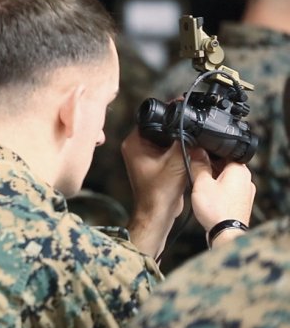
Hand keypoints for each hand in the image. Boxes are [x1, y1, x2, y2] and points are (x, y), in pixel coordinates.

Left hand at [122, 128, 187, 257]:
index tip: (182, 115)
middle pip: (159, 127)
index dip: (168, 114)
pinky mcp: (153, 163)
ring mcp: (144, 155)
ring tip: (184, 148)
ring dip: (176, 141)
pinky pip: (166, 149)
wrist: (159, 212)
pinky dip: (176, 151)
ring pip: (164, 139)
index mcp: (133, 142)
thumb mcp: (177, 160)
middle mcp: (136, 146)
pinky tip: (185, 156)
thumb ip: (185, 140)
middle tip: (187, 132)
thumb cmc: (160, 191)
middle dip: (174, 129)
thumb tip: (193, 125)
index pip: (150, 118)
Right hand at [190, 149, 254, 231]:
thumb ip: (199, 164)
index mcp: (239, 169)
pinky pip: (229, 190)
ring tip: (200, 186)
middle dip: (209, 166)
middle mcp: (246, 179)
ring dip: (213, 179)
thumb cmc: (216, 209)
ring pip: (226, 177)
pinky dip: (218, 189)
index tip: (195, 155)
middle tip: (194, 171)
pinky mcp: (241, 203)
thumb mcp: (201, 182)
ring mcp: (245, 192)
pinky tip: (208, 196)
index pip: (223, 151)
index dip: (207, 152)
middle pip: (224, 164)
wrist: (226, 233)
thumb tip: (197, 151)